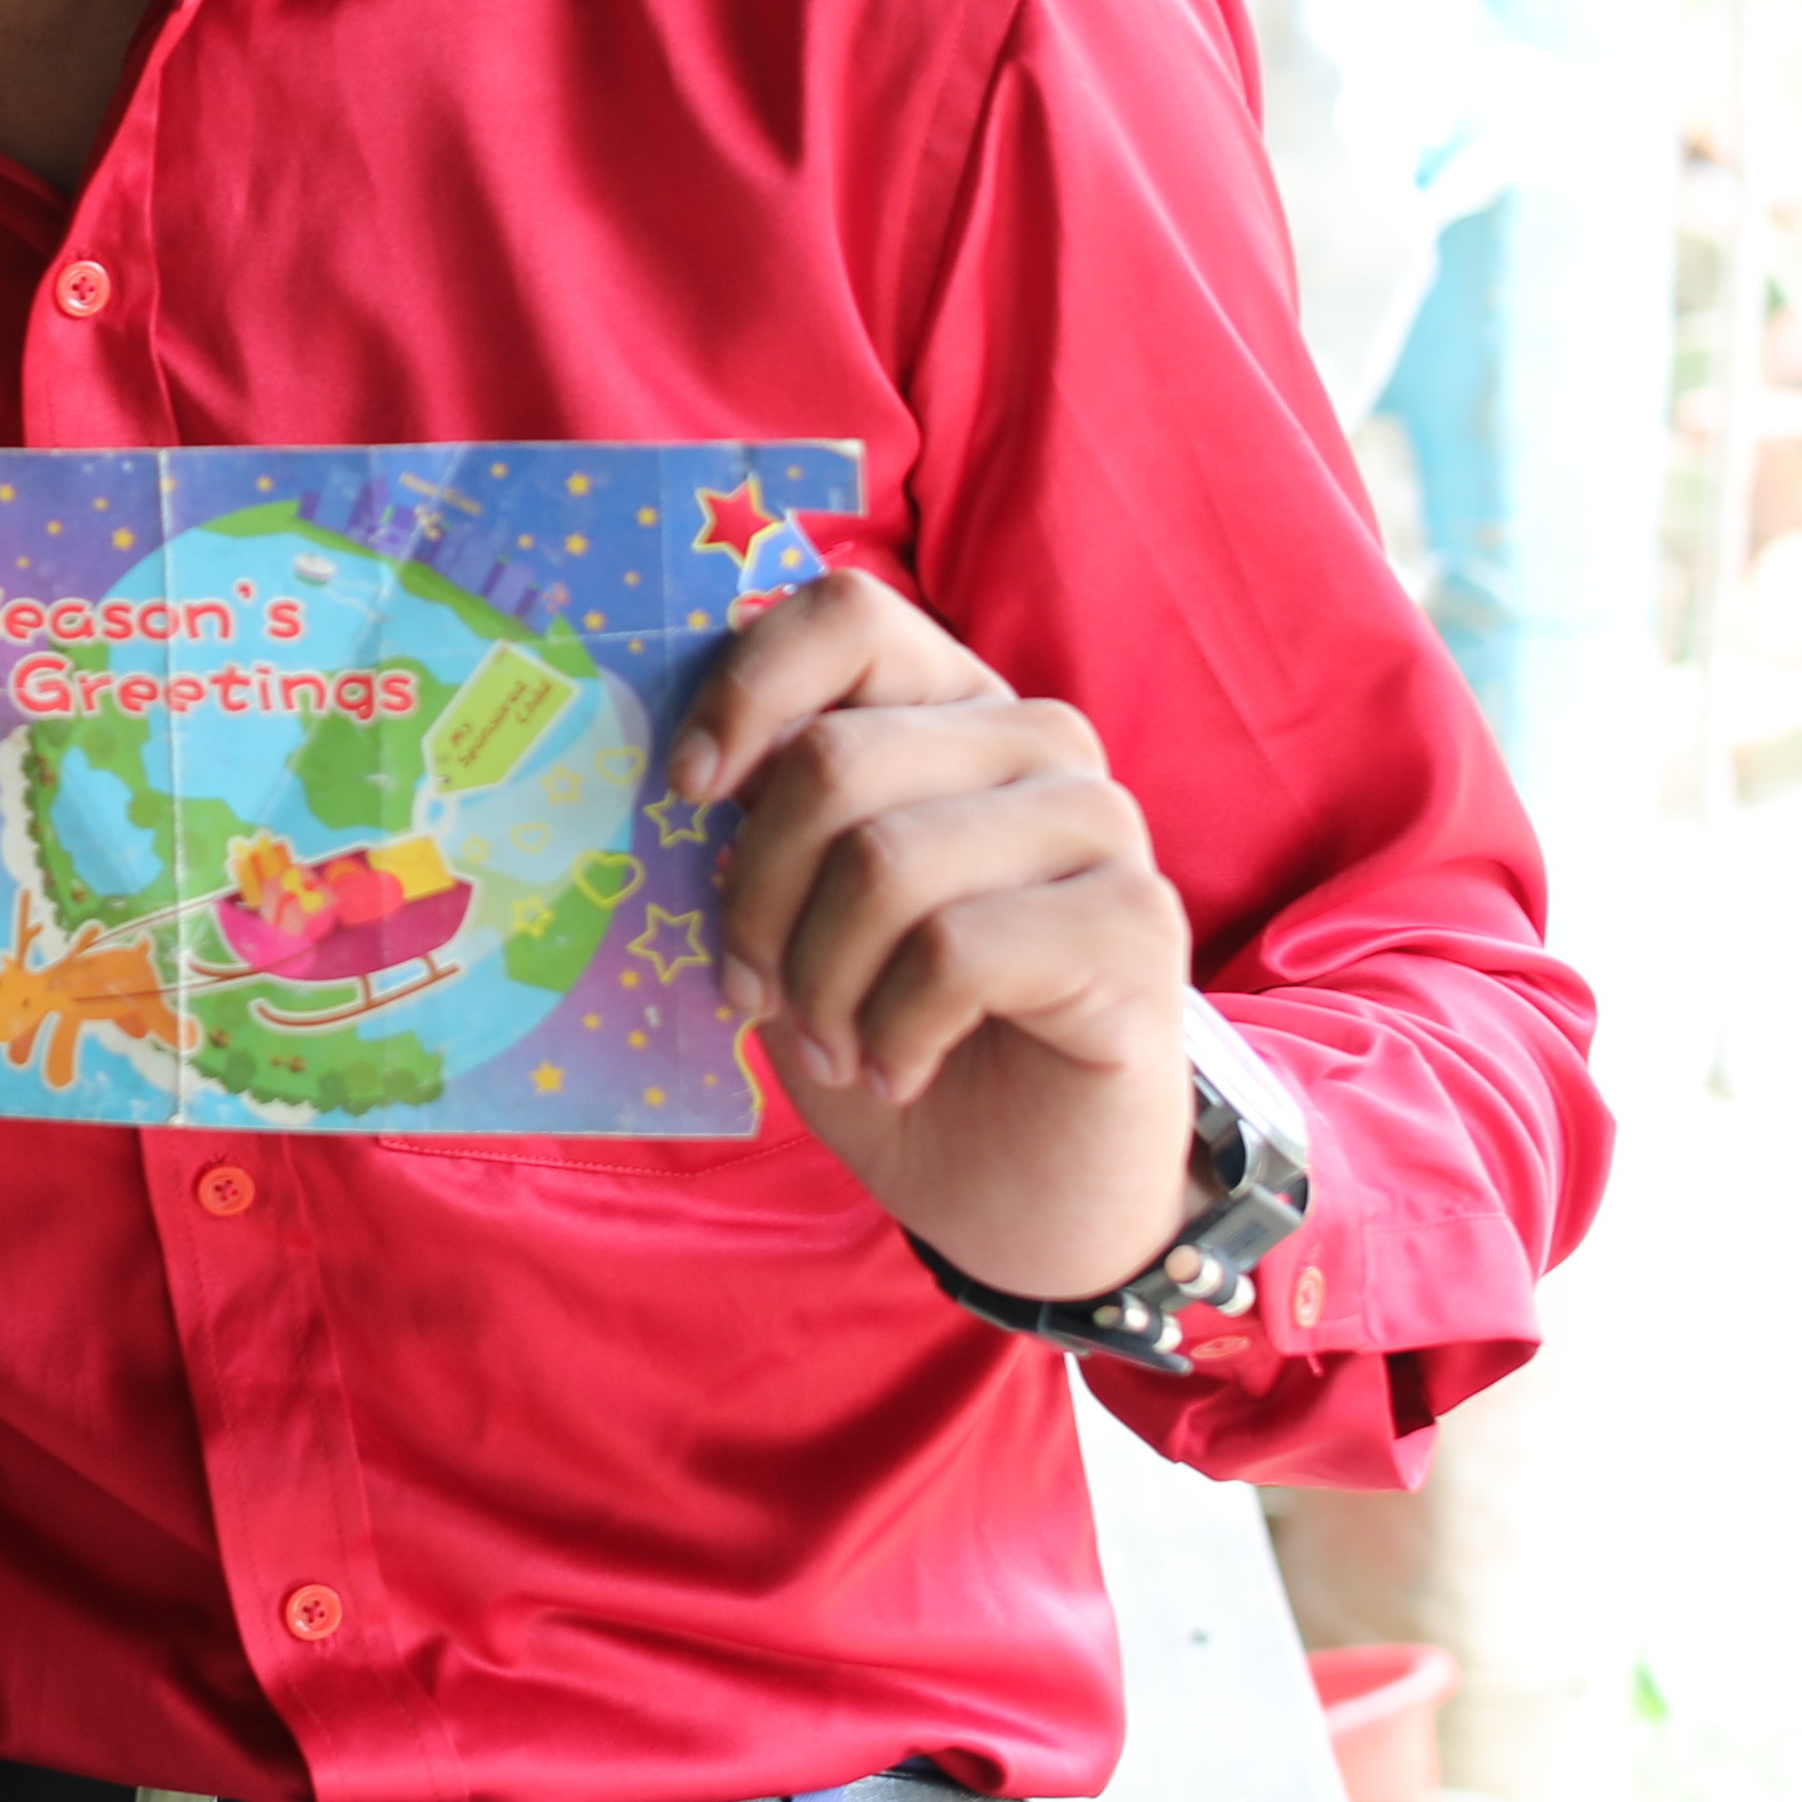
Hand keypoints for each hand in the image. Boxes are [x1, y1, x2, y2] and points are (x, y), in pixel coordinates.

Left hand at [670, 569, 1200, 1306]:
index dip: (747, 687)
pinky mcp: (1135, 924)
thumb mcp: (793, 920)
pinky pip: (956, 953)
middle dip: (756, 898)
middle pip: (834, 760)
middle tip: (752, 993)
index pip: (847, 614)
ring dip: (822, 983)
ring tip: (835, 1046)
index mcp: (946, 707)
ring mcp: (1098, 825)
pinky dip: (892, 1033)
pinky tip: (899, 1072)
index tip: (687, 790)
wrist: (1020, 1186)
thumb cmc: (890, 1035)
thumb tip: (667, 768)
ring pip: (887, 862)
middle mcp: (1035, 741)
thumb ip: (753, 826)